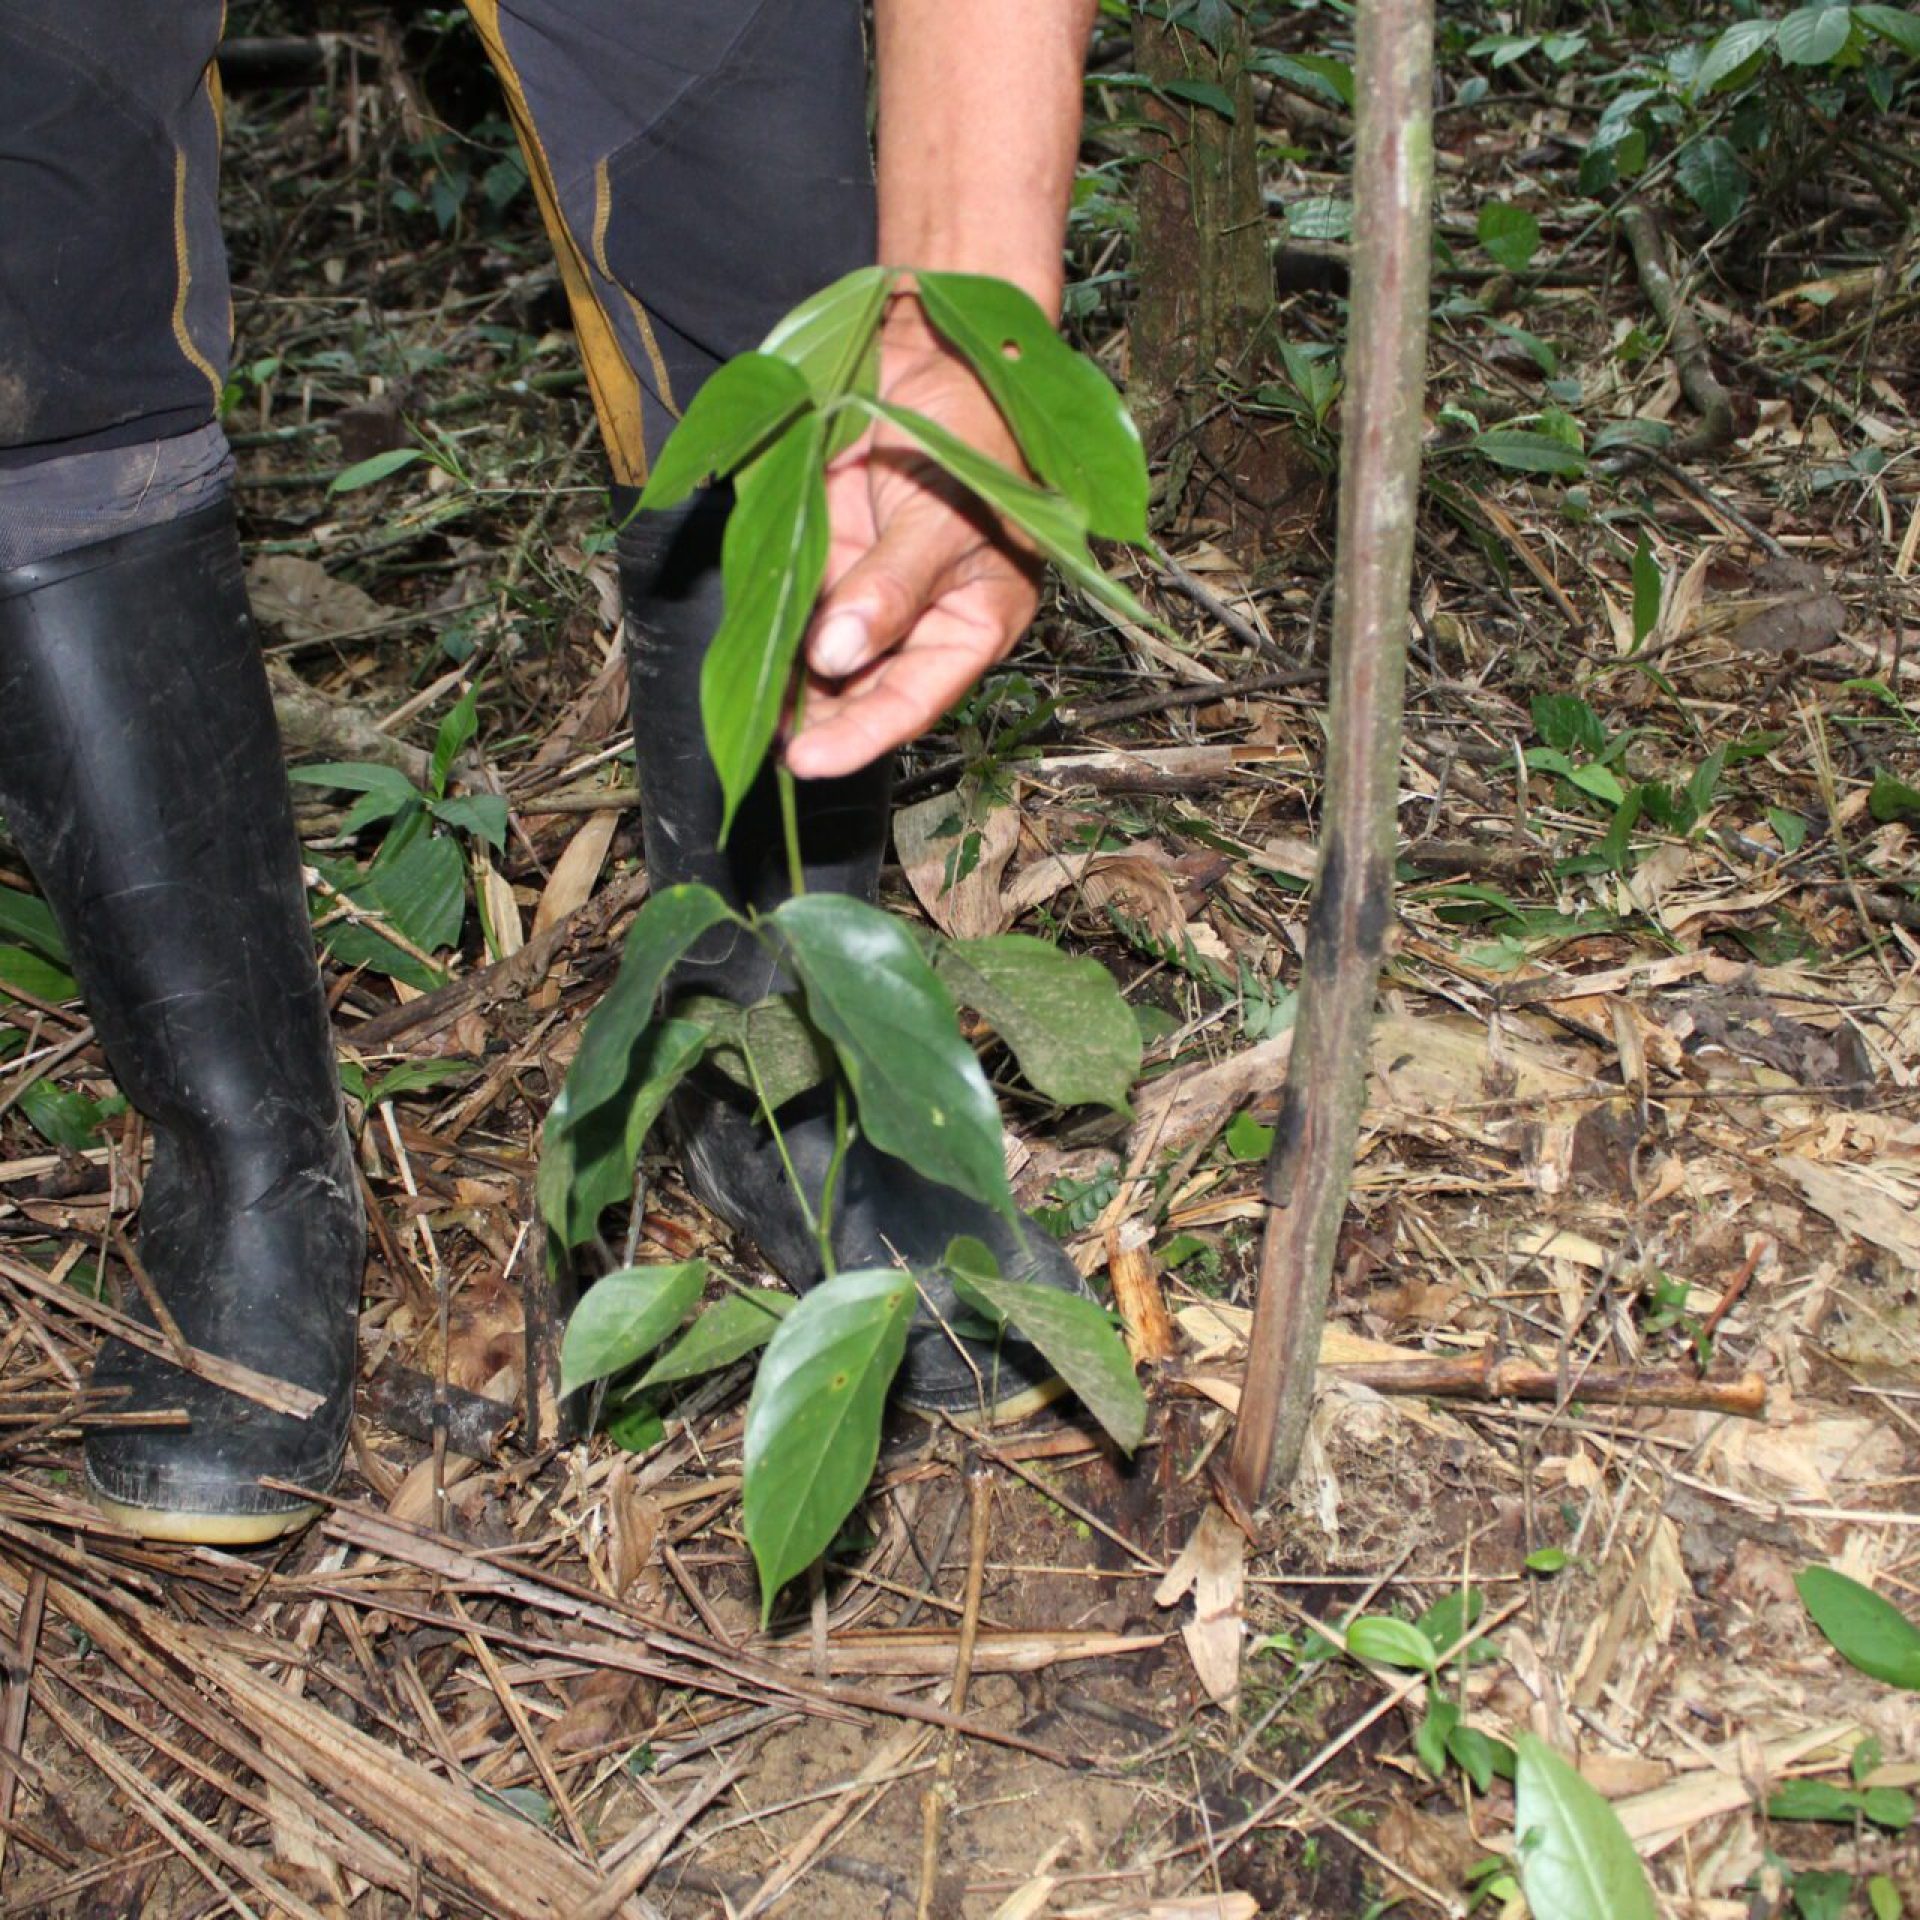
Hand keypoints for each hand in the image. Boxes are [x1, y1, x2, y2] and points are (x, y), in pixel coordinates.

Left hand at [782, 296, 1040, 779]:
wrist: (937, 352)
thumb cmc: (972, 433)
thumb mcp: (942, 518)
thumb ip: (891, 590)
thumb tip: (836, 656)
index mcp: (973, 625)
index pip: (913, 700)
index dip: (861, 736)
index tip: (808, 761)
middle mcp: (920, 623)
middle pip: (863, 693)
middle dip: (815, 721)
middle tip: (761, 745)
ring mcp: (869, 594)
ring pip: (822, 662)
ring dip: (785, 689)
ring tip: (745, 715)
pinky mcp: (828, 561)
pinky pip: (794, 612)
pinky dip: (769, 637)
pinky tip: (744, 658)